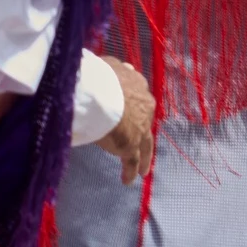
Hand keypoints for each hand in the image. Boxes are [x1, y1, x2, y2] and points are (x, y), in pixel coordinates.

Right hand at [102, 59, 157, 181]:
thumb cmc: (100, 78)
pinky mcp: (131, 146)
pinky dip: (130, 171)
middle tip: (139, 142)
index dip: (135, 103)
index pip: (139, 96)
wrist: (102, 97)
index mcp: (138, 86)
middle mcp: (145, 107)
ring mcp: (141, 128)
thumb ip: (117, 68)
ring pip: (145, 146)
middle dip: (143, 131)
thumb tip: (126, 66)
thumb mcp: (109, 65)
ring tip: (143, 170)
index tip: (131, 109)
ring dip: (143, 159)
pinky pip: (131, 162)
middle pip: (146, 121)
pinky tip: (128, 180)